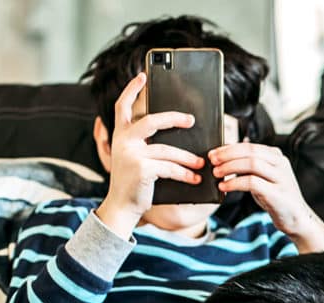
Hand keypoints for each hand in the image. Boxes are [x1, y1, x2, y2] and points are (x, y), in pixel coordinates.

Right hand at [96, 73, 204, 238]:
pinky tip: (195, 178)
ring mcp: (131, 154)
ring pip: (168, 150)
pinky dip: (185, 174)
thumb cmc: (134, 182)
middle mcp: (123, 141)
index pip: (122, 106)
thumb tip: (178, 131)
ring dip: (188, 158)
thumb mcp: (136, 158)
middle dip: (175, 118)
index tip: (142, 75)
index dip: (132, 89)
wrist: (122, 206)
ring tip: (202, 163)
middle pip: (152, 121)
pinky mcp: (142, 169)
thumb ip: (147, 144)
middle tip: (191, 120)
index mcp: (120, 135)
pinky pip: (170, 167)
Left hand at [209, 143, 323, 252]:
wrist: (296, 218)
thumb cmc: (276, 197)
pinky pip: (252, 183)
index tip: (214, 153)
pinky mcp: (277, 194)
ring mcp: (281, 178)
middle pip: (250, 152)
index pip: (250, 146)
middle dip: (227, 155)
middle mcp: (281, 164)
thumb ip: (250, 166)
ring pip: (252, 164)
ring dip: (230, 167)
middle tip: (212, 161)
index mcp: (277, 156)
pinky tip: (224, 187)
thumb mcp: (263, 178)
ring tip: (216, 174)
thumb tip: (224, 156)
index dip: (229, 148)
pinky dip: (235, 183)